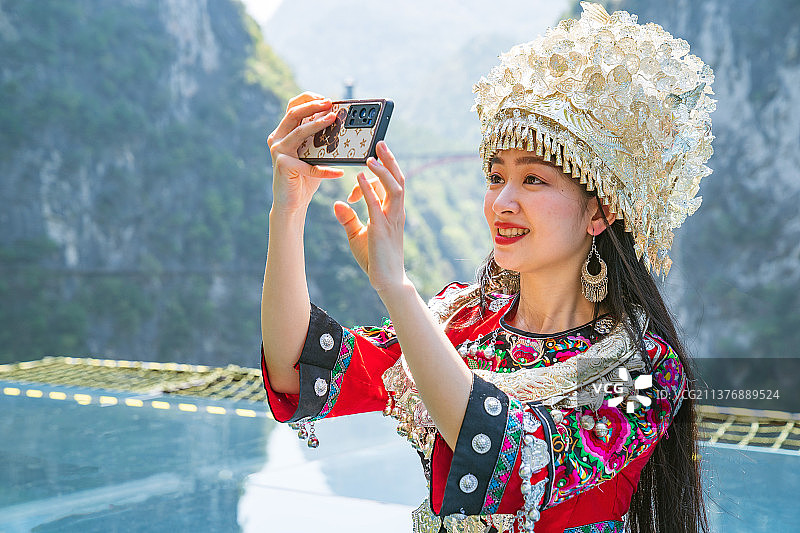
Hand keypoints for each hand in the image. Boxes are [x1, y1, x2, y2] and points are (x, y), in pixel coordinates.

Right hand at [267, 92, 344, 212]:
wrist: (292, 203)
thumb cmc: (304, 177)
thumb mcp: (312, 154)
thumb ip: (318, 138)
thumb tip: (336, 121)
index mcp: (283, 132)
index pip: (292, 107)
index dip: (308, 99)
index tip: (325, 99)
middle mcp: (277, 138)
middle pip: (294, 113)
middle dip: (313, 105)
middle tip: (330, 104)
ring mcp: (278, 151)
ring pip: (299, 132)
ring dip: (318, 125)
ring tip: (333, 120)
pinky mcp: (283, 165)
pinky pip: (309, 165)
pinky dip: (326, 170)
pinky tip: (339, 173)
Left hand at [333, 141, 407, 295]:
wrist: (386, 281)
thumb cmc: (375, 259)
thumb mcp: (358, 235)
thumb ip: (349, 218)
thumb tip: (338, 204)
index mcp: (392, 212)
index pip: (389, 184)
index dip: (376, 175)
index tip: (360, 170)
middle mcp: (395, 212)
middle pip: (398, 180)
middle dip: (390, 161)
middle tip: (380, 143)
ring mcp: (391, 220)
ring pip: (394, 188)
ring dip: (382, 171)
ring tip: (370, 157)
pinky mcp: (382, 229)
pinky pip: (376, 204)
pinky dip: (369, 188)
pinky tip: (359, 176)